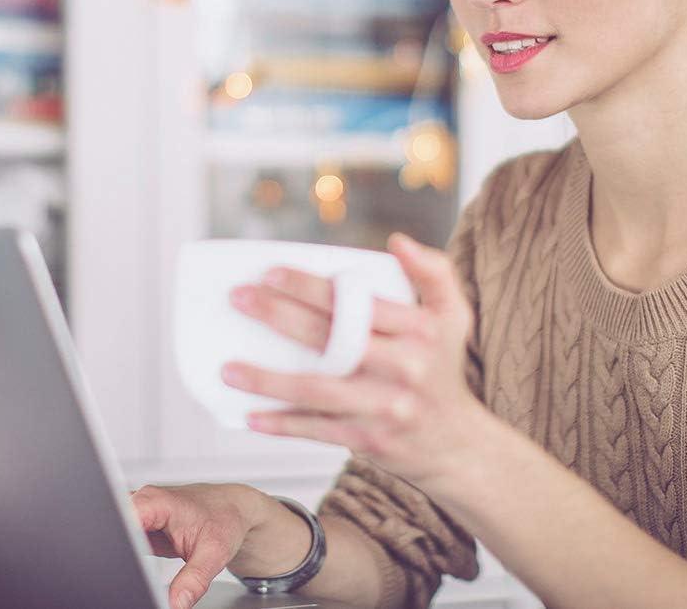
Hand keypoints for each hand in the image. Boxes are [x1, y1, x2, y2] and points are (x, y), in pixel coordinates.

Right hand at [130, 481, 259, 608]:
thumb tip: (175, 604)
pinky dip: (129, 558)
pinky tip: (141, 568)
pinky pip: (124, 542)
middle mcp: (144, 503)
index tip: (128, 565)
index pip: (122, 520)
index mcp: (157, 502)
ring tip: (142, 569)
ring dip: (124, 556)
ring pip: (117, 536)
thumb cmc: (225, 518)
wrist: (233, 509)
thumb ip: (194, 579)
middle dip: (119, 553)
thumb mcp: (214, 552)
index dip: (120, 544)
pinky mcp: (140, 527)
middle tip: (137, 574)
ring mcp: (140, 513)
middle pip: (115, 529)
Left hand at [221, 232, 485, 487]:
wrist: (458, 445)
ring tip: (229, 367)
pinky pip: (318, 430)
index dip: (310, 286)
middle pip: (330, 338)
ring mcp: (385, 406)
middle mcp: (404, 366)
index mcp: (419, 329)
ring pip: (316, 389)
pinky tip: (250, 415)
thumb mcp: (454, 313)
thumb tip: (396, 241)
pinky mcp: (370, 441)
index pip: (356, 301)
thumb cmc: (442, 367)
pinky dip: (282, 424)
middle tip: (239, 299)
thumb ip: (433, 271)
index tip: (270, 273)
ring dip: (267, 379)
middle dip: (278, 316)